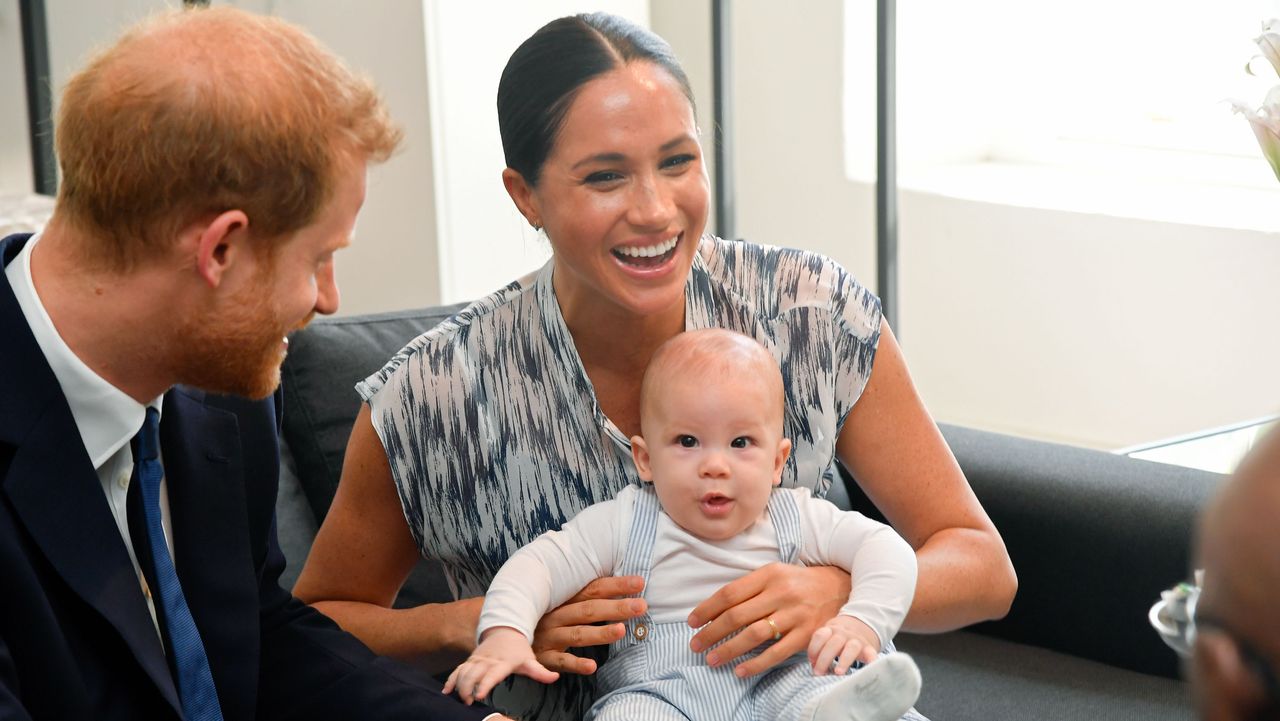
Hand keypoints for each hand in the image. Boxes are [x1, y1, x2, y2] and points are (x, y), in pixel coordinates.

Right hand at [443, 627, 557, 704]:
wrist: (506, 630)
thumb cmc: (518, 649)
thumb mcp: (530, 659)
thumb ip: (541, 672)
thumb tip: (555, 677)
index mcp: (502, 662)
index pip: (492, 674)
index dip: (485, 684)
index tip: (479, 694)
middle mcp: (487, 660)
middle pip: (473, 674)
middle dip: (467, 687)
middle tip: (467, 701)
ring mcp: (477, 660)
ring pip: (463, 671)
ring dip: (458, 685)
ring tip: (457, 698)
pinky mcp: (470, 661)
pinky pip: (458, 669)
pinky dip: (451, 680)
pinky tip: (446, 691)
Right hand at [531, 575, 647, 674]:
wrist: (504, 632)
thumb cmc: (541, 616)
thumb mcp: (559, 601)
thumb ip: (585, 595)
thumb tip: (620, 587)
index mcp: (563, 599)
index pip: (593, 589)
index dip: (616, 585)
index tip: (639, 582)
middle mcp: (556, 615)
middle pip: (589, 609)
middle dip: (616, 607)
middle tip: (641, 605)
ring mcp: (549, 636)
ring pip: (577, 634)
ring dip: (600, 633)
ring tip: (622, 630)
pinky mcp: (542, 657)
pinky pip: (560, 662)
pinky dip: (575, 664)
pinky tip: (592, 666)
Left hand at [687, 563, 847, 676]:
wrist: (840, 587)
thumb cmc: (798, 582)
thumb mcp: (774, 574)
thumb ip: (749, 588)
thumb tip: (715, 608)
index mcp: (769, 575)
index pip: (730, 593)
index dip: (707, 609)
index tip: (692, 622)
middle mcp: (781, 593)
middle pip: (737, 615)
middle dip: (711, 632)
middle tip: (695, 645)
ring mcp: (795, 615)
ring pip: (754, 635)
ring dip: (729, 649)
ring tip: (711, 659)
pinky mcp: (807, 634)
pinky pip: (777, 652)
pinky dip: (756, 663)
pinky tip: (740, 670)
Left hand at [807, 615, 879, 675]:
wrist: (861, 625)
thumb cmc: (838, 639)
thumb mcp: (828, 638)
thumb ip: (820, 651)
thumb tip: (815, 669)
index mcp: (831, 630)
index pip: (820, 636)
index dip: (814, 648)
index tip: (811, 661)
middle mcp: (844, 634)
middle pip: (834, 643)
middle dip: (824, 659)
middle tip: (818, 673)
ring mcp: (857, 640)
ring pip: (851, 647)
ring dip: (844, 660)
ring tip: (838, 672)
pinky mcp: (869, 648)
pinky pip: (871, 653)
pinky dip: (871, 661)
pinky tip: (869, 668)